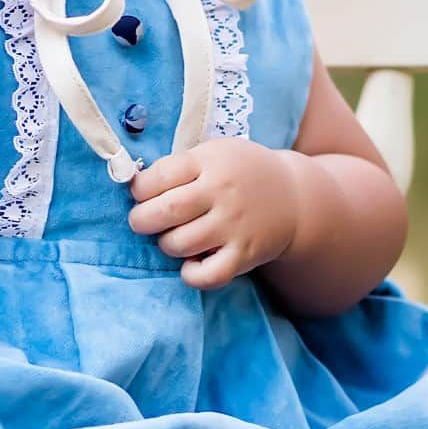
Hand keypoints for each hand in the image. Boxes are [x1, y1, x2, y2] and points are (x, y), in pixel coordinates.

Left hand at [126, 137, 303, 288]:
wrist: (294, 196)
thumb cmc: (240, 173)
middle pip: (164, 212)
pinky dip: (192, 274)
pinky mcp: (245, 254)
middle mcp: (221, 192)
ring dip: (166, 244)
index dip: (138, 190)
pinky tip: (191, 263)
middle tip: (144, 221)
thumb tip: (133, 188)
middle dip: (141, 220)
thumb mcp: (214, 153)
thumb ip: (180, 166)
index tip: (141, 194)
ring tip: (173, 237)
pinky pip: (208, 275)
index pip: (156, 178)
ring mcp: (234, 225)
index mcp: (209, 162)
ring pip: (179, 244)